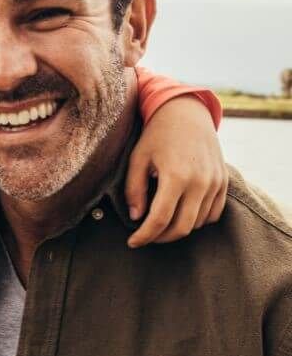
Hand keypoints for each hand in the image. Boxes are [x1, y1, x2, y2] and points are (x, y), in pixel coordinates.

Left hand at [126, 96, 227, 247]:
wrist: (187, 113)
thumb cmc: (157, 135)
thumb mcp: (138, 159)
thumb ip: (135, 190)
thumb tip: (137, 218)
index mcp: (176, 176)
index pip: (159, 220)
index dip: (144, 236)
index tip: (131, 242)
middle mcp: (200, 182)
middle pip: (181, 228)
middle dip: (160, 238)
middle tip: (145, 237)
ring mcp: (215, 182)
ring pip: (197, 223)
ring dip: (177, 229)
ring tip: (159, 223)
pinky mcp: (223, 181)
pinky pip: (213, 214)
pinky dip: (197, 220)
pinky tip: (180, 215)